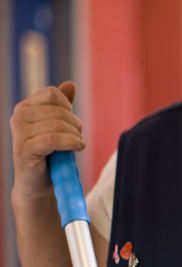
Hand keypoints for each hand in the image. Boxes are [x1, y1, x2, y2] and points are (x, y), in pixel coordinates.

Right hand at [10, 81, 84, 197]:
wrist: (39, 182)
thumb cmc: (50, 153)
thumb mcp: (58, 125)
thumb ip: (62, 105)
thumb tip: (70, 84)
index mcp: (25, 108)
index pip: (53, 94)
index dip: (68, 107)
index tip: (71, 123)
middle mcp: (18, 117)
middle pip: (59, 111)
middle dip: (75, 125)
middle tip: (76, 138)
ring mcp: (18, 133)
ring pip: (58, 125)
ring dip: (75, 136)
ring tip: (76, 145)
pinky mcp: (23, 149)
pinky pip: (53, 139)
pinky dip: (71, 143)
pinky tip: (77, 148)